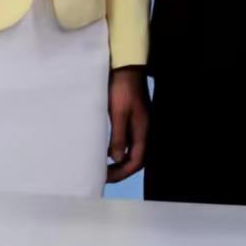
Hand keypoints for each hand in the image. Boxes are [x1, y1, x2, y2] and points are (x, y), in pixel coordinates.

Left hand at [106, 66, 148, 182]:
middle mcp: (143, 129)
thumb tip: (117, 159)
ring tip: (102, 166)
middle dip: (121, 170)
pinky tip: (105, 149)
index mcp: (143, 130)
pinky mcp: (132, 118)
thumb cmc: (122, 89)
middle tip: (102, 175)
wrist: (126, 67)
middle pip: (137, 158)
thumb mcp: (118, 113)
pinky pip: (127, 140)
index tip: (104, 177)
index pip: (137, 160)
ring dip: (119, 160)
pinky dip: (117, 149)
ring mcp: (139, 124)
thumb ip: (119, 137)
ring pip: (132, 150)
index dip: (122, 172)